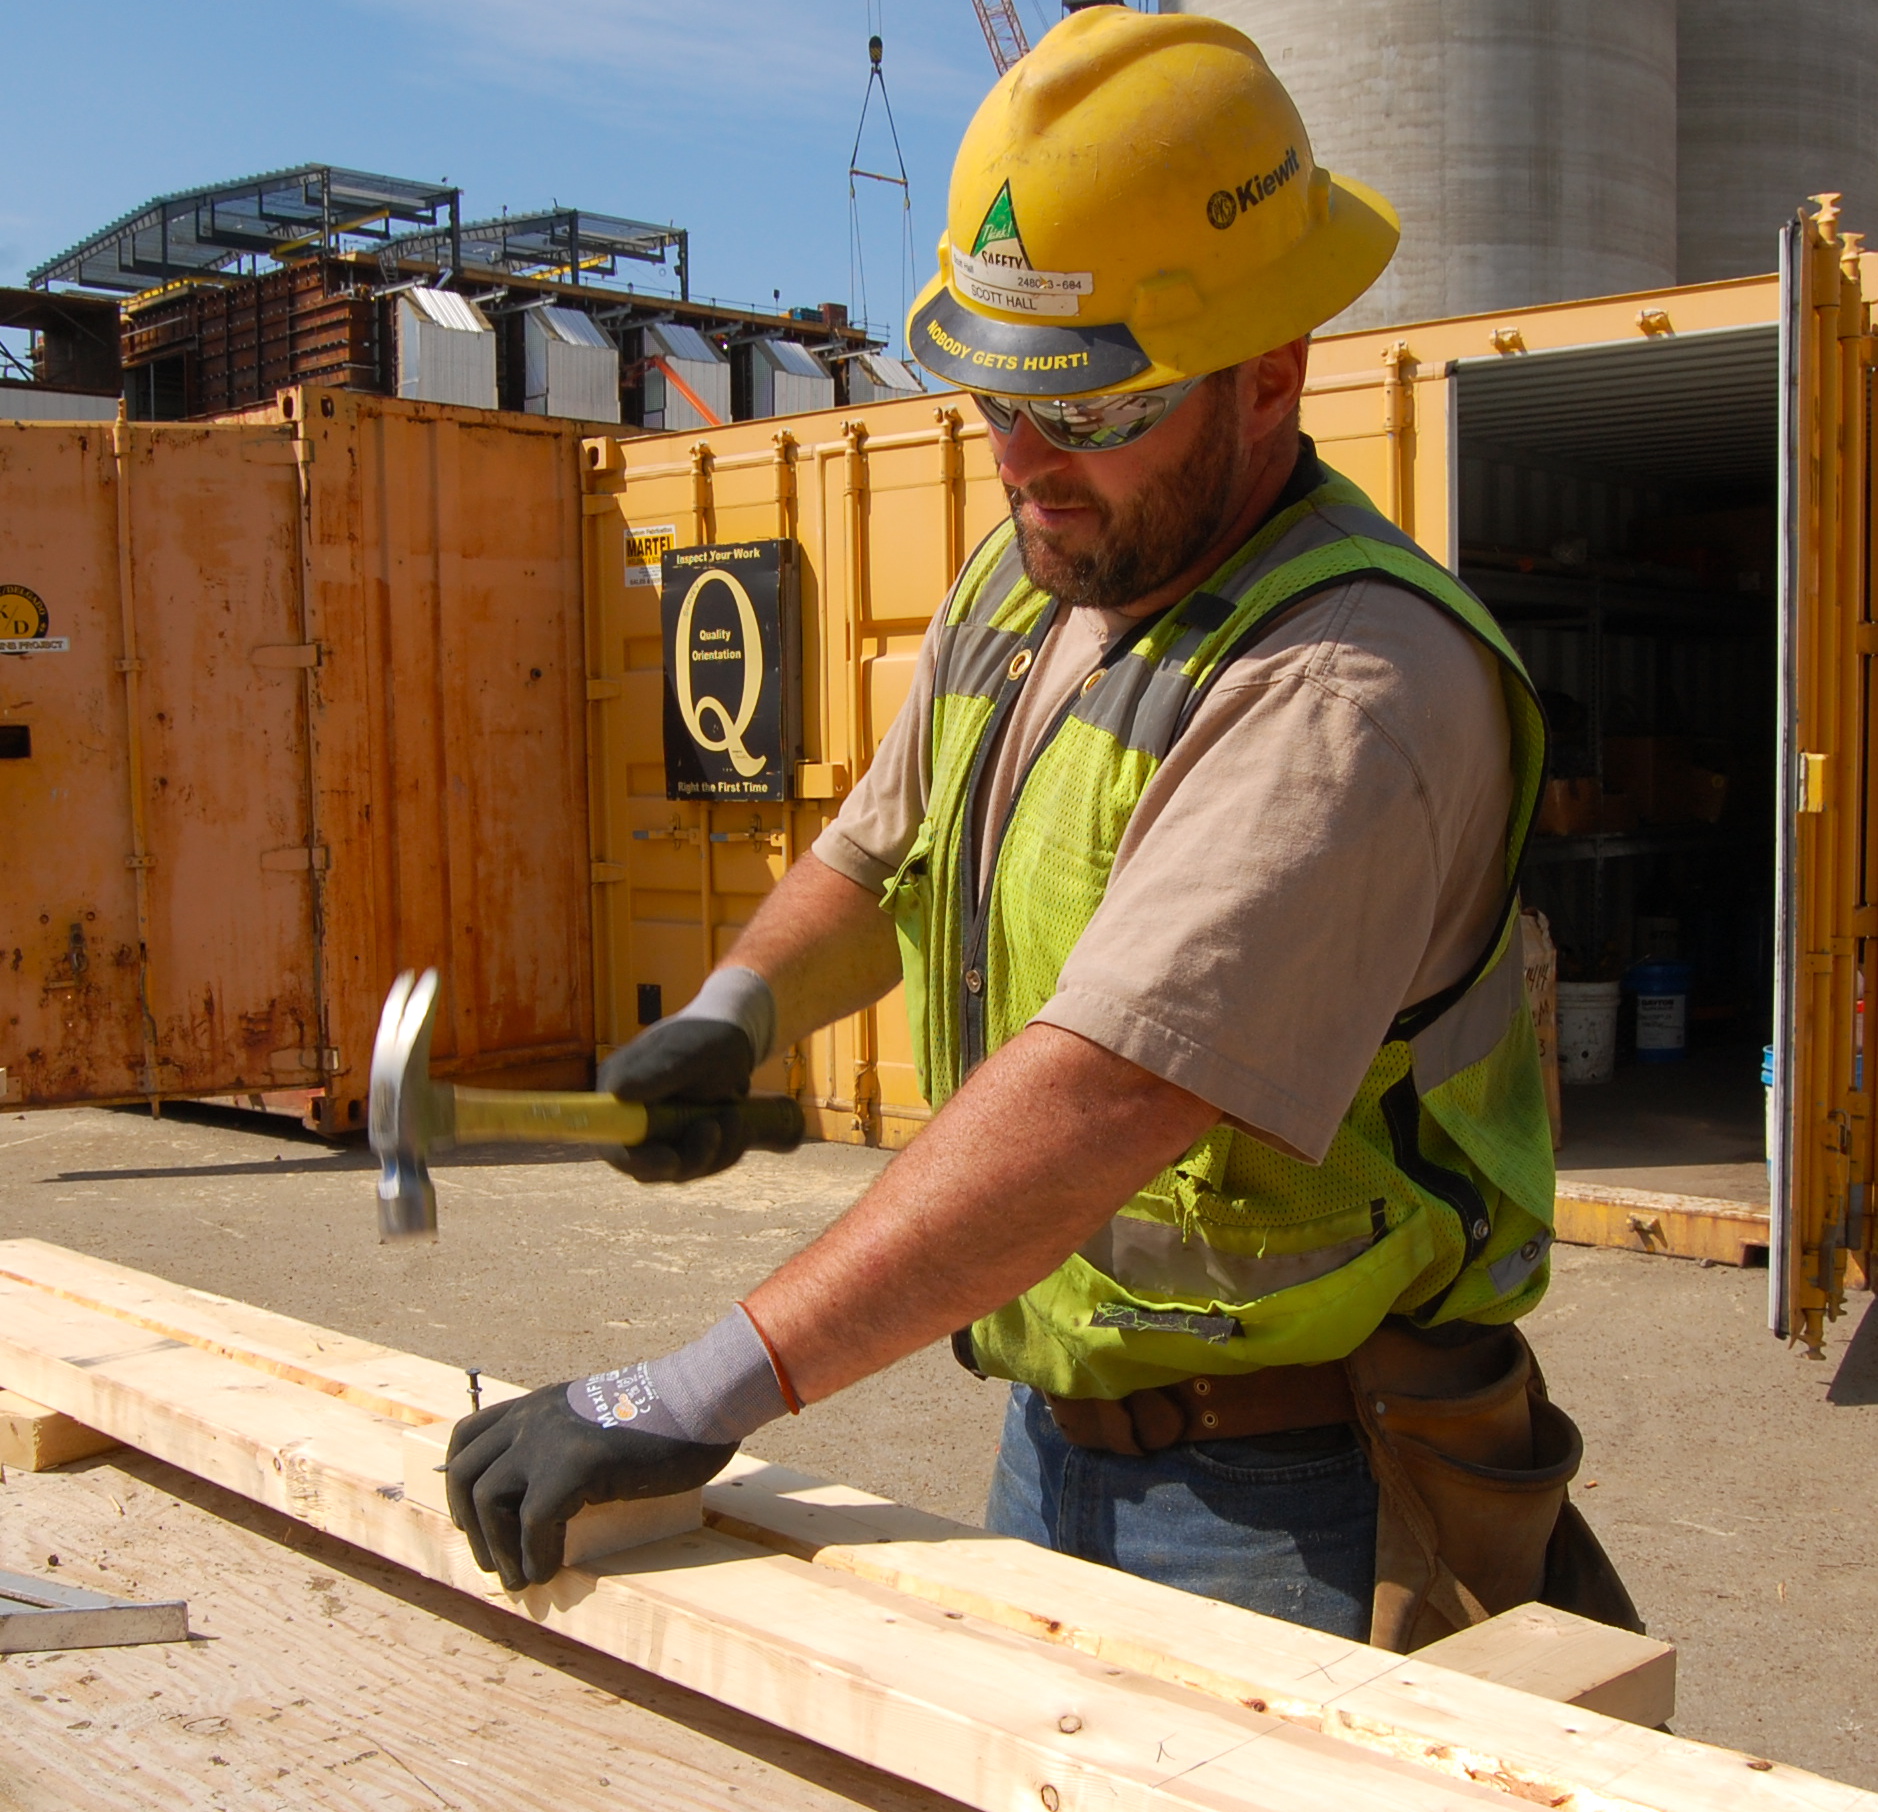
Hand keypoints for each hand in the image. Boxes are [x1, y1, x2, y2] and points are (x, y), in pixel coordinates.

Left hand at [445, 1381, 736, 1587]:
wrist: (703, 1397)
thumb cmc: (671, 1416)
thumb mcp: (603, 1420)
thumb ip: (574, 1443)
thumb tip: (563, 1495)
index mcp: (540, 1405)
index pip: (468, 1437)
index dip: (461, 1481)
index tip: (473, 1516)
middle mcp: (534, 1418)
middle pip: (464, 1473)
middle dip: (471, 1526)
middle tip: (493, 1562)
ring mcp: (549, 1439)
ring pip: (487, 1500)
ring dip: (497, 1548)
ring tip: (520, 1579)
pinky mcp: (572, 1466)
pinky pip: (532, 1524)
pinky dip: (535, 1556)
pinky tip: (552, 1571)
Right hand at [597, 1016, 755, 1180]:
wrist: (733, 1043)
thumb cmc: (709, 1038)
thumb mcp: (690, 1053)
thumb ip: (656, 1072)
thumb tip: (617, 1090)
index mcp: (617, 1090)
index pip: (610, 1143)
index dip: (637, 1160)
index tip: (673, 1158)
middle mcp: (628, 1117)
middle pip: (646, 1167)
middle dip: (690, 1156)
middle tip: (720, 1125)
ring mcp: (653, 1134)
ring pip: (678, 1170)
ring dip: (715, 1149)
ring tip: (735, 1113)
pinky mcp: (678, 1144)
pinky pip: (699, 1164)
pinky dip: (723, 1150)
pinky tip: (737, 1121)